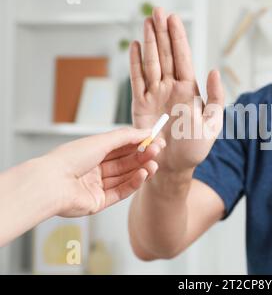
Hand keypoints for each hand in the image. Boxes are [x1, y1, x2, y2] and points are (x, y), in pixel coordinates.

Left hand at [42, 127, 165, 216]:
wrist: (51, 183)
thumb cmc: (69, 159)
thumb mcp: (102, 141)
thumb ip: (126, 137)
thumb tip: (146, 131)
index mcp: (93, 152)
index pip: (122, 147)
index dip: (139, 144)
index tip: (155, 140)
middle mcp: (95, 168)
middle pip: (125, 162)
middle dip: (142, 157)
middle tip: (157, 151)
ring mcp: (97, 186)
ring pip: (125, 177)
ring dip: (141, 170)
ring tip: (153, 165)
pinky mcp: (99, 201)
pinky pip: (120, 191)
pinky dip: (134, 183)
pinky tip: (143, 175)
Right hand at [129, 7, 223, 173]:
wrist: (173, 167)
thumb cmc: (194, 148)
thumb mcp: (212, 123)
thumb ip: (216, 97)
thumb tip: (214, 71)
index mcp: (189, 90)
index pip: (182, 58)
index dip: (178, 38)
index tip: (173, 18)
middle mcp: (171, 89)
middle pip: (166, 55)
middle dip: (162, 33)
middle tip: (157, 11)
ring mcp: (155, 95)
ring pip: (151, 63)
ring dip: (149, 42)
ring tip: (147, 22)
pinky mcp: (140, 105)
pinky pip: (137, 80)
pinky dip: (135, 63)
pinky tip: (136, 47)